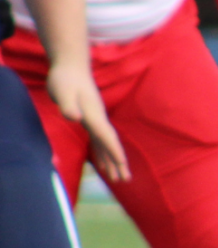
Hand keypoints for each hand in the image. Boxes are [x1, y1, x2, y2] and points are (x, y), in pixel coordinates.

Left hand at [43, 60, 127, 182]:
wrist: (71, 67)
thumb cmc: (65, 79)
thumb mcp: (62, 91)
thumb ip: (68, 105)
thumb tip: (75, 118)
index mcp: (94, 115)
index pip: (107, 137)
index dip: (115, 151)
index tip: (123, 166)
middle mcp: (98, 119)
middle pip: (110, 144)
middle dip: (118, 162)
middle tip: (126, 180)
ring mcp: (95, 120)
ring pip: (106, 144)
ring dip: (112, 161)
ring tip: (117, 178)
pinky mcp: (90, 119)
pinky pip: (99, 140)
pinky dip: (102, 153)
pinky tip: (102, 163)